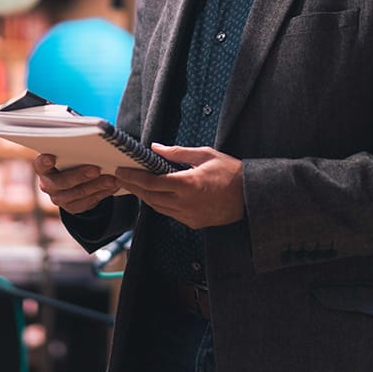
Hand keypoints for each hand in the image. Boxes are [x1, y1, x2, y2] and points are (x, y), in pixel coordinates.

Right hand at [33, 154, 118, 213]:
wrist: (74, 180)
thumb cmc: (72, 159)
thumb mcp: (69, 153)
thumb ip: (74, 149)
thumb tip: (92, 140)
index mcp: (44, 168)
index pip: (40, 164)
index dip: (44, 161)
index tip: (51, 157)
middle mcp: (47, 184)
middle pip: (62, 182)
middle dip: (81, 175)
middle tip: (97, 169)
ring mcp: (59, 198)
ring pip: (78, 193)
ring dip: (97, 186)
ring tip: (112, 179)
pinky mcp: (72, 208)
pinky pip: (88, 202)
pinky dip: (103, 193)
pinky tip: (113, 186)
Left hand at [114, 144, 244, 228]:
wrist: (251, 196)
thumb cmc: (231, 172)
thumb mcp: (205, 155)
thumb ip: (177, 152)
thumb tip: (155, 148)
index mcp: (188, 184)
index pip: (152, 182)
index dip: (133, 177)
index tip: (121, 171)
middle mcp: (186, 203)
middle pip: (150, 197)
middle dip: (133, 187)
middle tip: (121, 178)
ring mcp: (189, 216)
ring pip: (158, 208)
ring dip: (144, 197)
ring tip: (133, 185)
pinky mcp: (194, 223)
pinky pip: (170, 214)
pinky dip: (159, 204)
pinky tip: (154, 195)